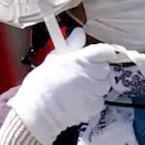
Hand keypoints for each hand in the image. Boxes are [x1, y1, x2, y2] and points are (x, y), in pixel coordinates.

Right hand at [9, 28, 117, 144]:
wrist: (38, 111)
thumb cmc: (41, 85)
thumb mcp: (53, 59)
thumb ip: (71, 46)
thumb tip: (79, 33)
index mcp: (81, 59)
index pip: (104, 51)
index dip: (105, 52)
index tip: (103, 55)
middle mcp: (91, 73)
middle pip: (106, 69)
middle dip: (98, 71)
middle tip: (84, 74)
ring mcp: (94, 91)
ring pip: (104, 85)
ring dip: (96, 86)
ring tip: (80, 89)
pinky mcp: (95, 106)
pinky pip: (100, 100)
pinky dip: (92, 100)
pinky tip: (79, 100)